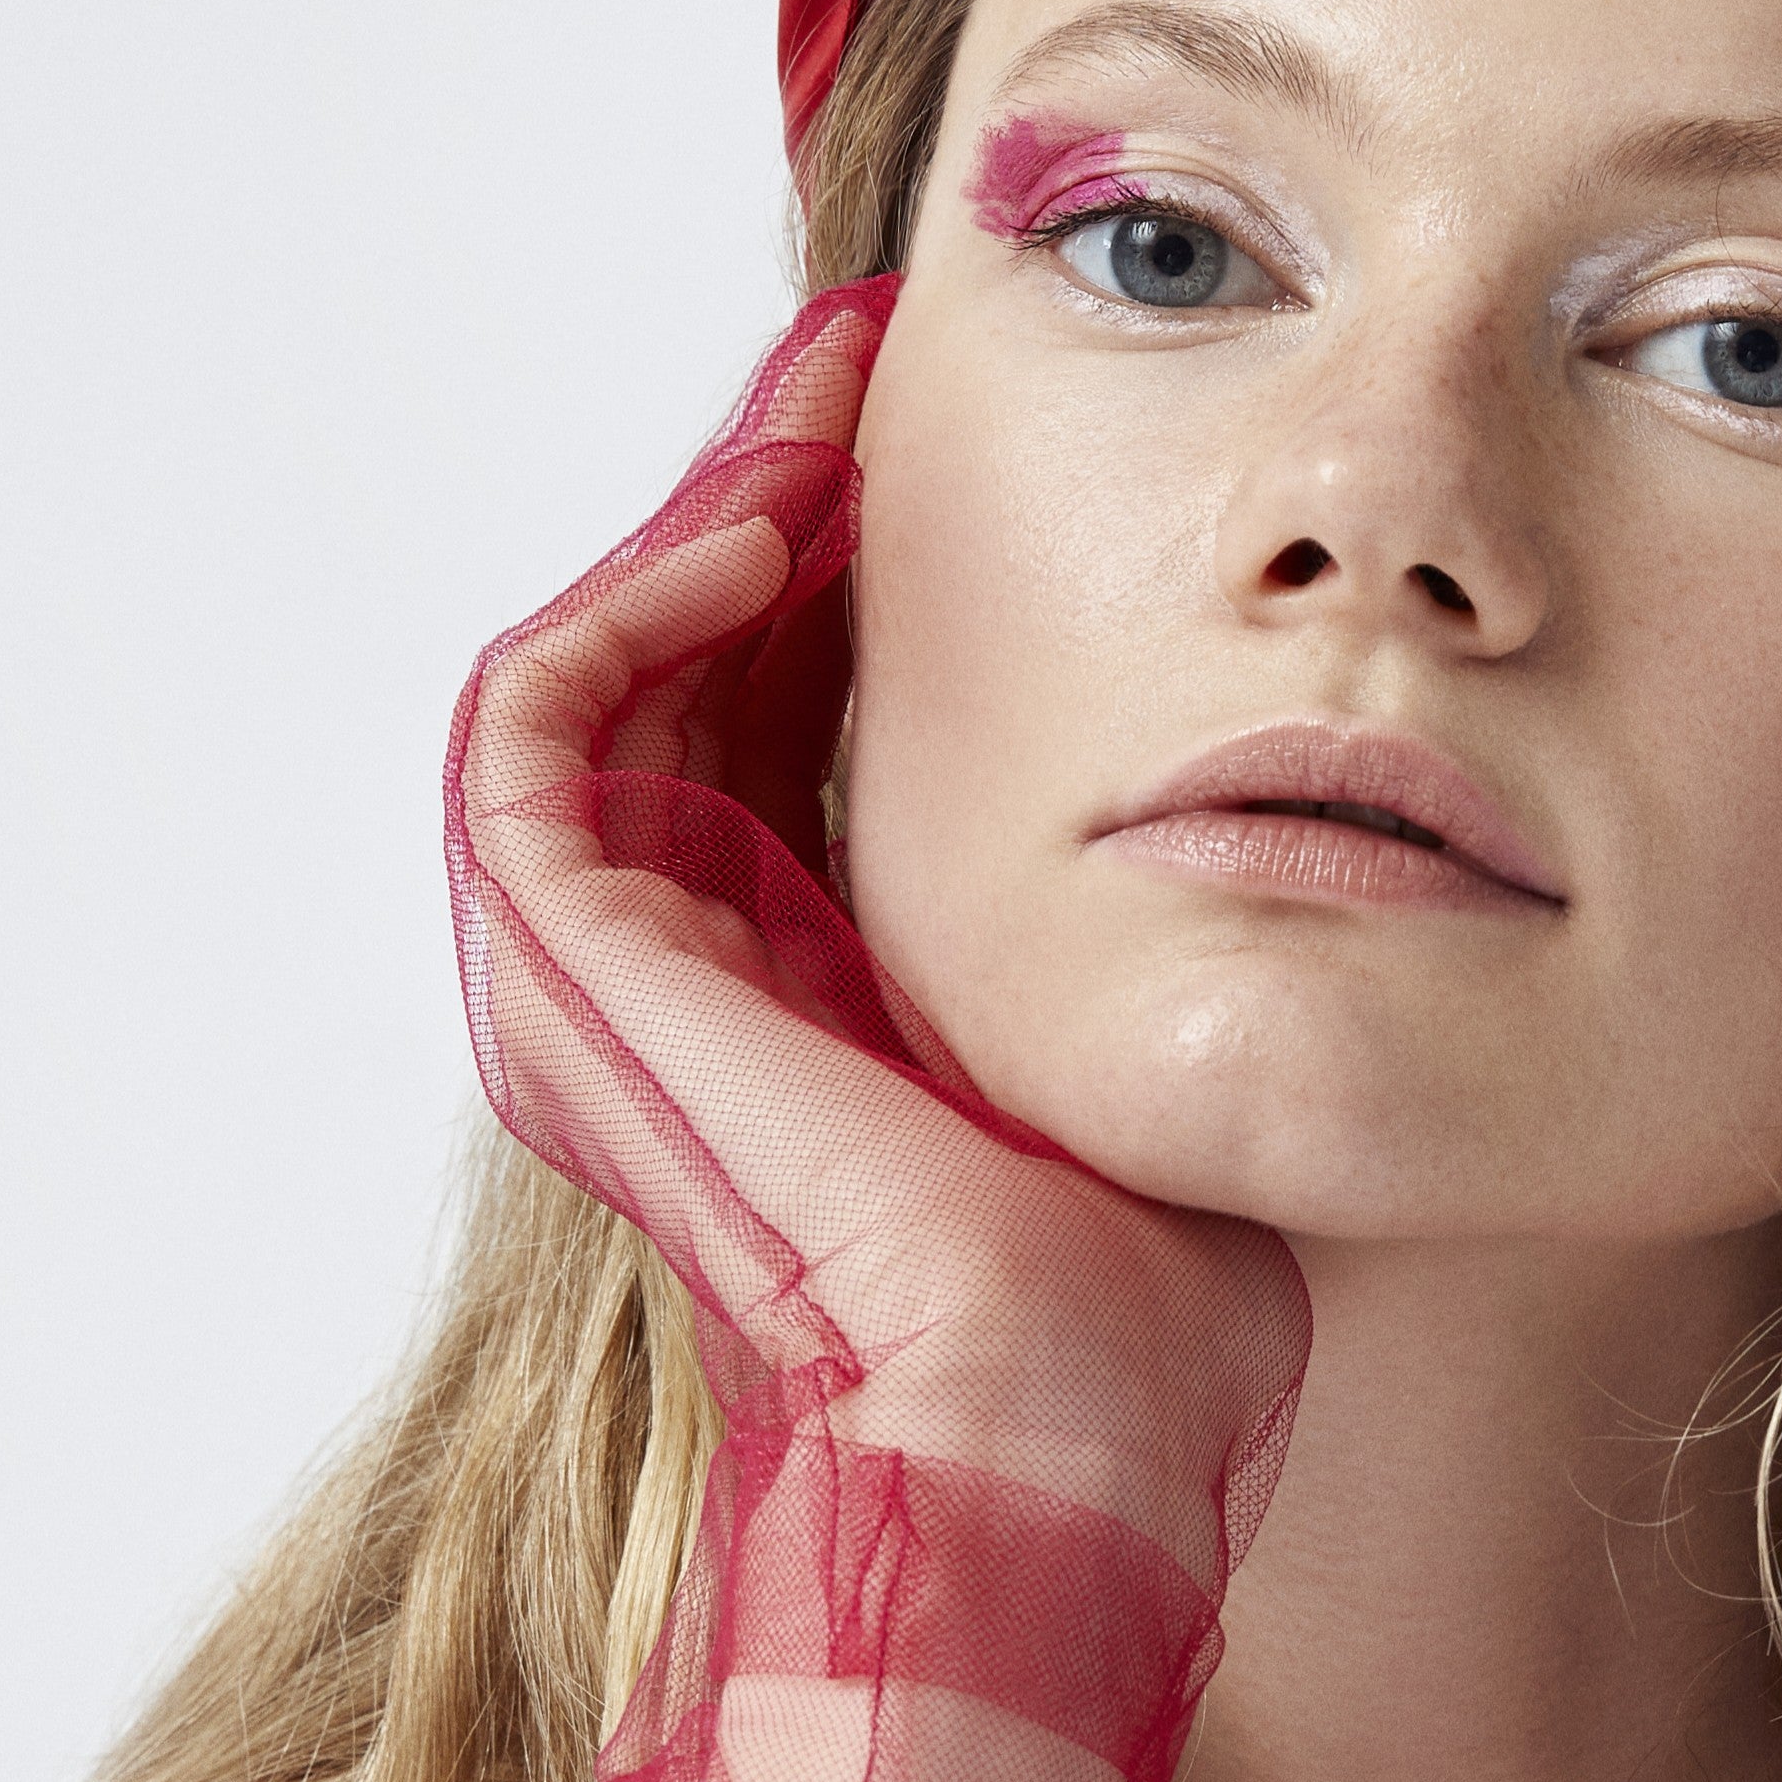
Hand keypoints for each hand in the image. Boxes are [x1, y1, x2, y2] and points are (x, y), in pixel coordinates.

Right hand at [444, 278, 1301, 1550]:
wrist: (1065, 1415)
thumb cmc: (1143, 1286)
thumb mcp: (1141, 1034)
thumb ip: (1138, 915)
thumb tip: (1247, 779)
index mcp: (793, 1007)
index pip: (776, 724)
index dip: (844, 571)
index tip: (941, 437)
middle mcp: (671, 992)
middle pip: (684, 678)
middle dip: (770, 505)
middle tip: (868, 366)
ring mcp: (602, 988)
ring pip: (603, 674)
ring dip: (701, 524)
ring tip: (825, 417)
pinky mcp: (570, 974)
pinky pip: (534, 730)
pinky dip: (629, 606)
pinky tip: (768, 532)